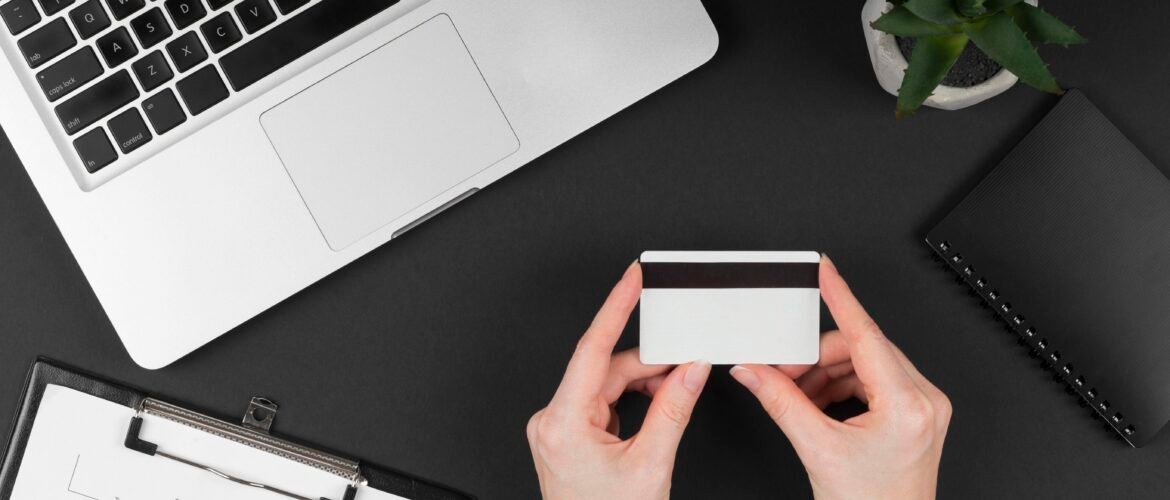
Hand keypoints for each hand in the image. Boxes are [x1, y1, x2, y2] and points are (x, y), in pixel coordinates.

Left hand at [527, 263, 711, 499]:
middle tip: (685, 360)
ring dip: (640, 385)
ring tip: (673, 393)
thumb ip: (674, 408)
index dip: (616, 307)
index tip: (631, 279)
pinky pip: (599, 402)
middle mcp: (551, 423)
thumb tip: (690, 368)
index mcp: (563, 424)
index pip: (592, 349)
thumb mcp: (652, 463)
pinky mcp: (564, 437)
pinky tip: (652, 408)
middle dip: (647, 365)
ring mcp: (555, 430)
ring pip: (604, 386)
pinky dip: (628, 400)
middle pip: (604, 370)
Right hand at [729, 256, 951, 499]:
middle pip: (860, 349)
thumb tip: (754, 371)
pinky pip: (874, 381)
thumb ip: (780, 401)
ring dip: (825, 374)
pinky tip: (817, 406)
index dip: (840, 297)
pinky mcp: (918, 415)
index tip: (825, 271)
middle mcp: (924, 401)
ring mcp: (925, 408)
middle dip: (815, 358)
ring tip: (798, 399)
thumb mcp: (815, 449)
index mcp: (907, 405)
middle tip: (781, 373)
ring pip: (864, 363)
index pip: (865, 334)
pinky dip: (840, 387)